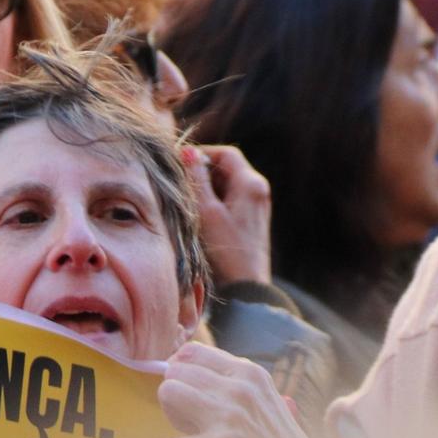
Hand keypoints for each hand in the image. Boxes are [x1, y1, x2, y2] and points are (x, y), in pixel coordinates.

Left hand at [142, 342, 319, 437]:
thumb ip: (234, 381)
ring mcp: (230, 416)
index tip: (186, 387)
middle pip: (175, 371)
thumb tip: (184, 360)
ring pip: (168, 392)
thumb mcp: (265, 400)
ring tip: (187, 431)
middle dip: (176, 394)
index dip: (182, 371)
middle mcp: (239, 388)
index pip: (192, 352)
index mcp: (249, 372)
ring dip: (172, 414)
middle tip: (189, 416)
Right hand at [183, 144, 271, 285]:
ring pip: (226, 182)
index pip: (226, 153)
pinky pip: (230, 196)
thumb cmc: (226, 248)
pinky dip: (214, 198)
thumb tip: (189, 152)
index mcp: (251, 183)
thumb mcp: (206, 210)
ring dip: (206, 185)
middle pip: (226, 166)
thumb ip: (197, 178)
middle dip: (201, 171)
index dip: (201, 153)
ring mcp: (256, 204)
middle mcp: (258, 189)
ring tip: (188, 200)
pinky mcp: (251, 217)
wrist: (245, 285)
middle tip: (180, 182)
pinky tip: (199, 213)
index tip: (179, 163)